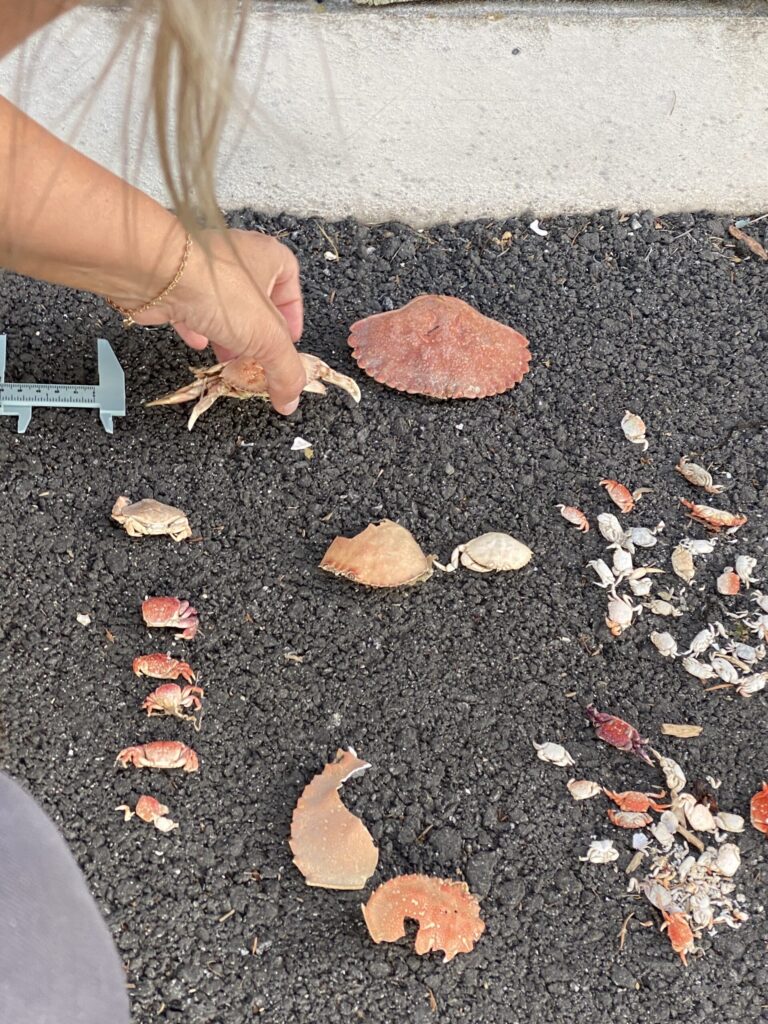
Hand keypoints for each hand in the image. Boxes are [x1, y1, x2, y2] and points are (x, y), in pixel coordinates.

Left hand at [134, 228, 305, 414]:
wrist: (158, 274)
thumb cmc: (218, 288)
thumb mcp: (268, 338)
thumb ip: (285, 370)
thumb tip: (291, 398)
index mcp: (269, 258)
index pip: (290, 287)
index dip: (292, 317)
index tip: (290, 341)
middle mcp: (237, 259)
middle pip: (256, 303)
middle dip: (258, 335)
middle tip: (260, 360)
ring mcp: (204, 269)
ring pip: (224, 307)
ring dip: (229, 336)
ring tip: (231, 361)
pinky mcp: (175, 283)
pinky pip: (191, 308)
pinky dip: (198, 329)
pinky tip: (200, 344)